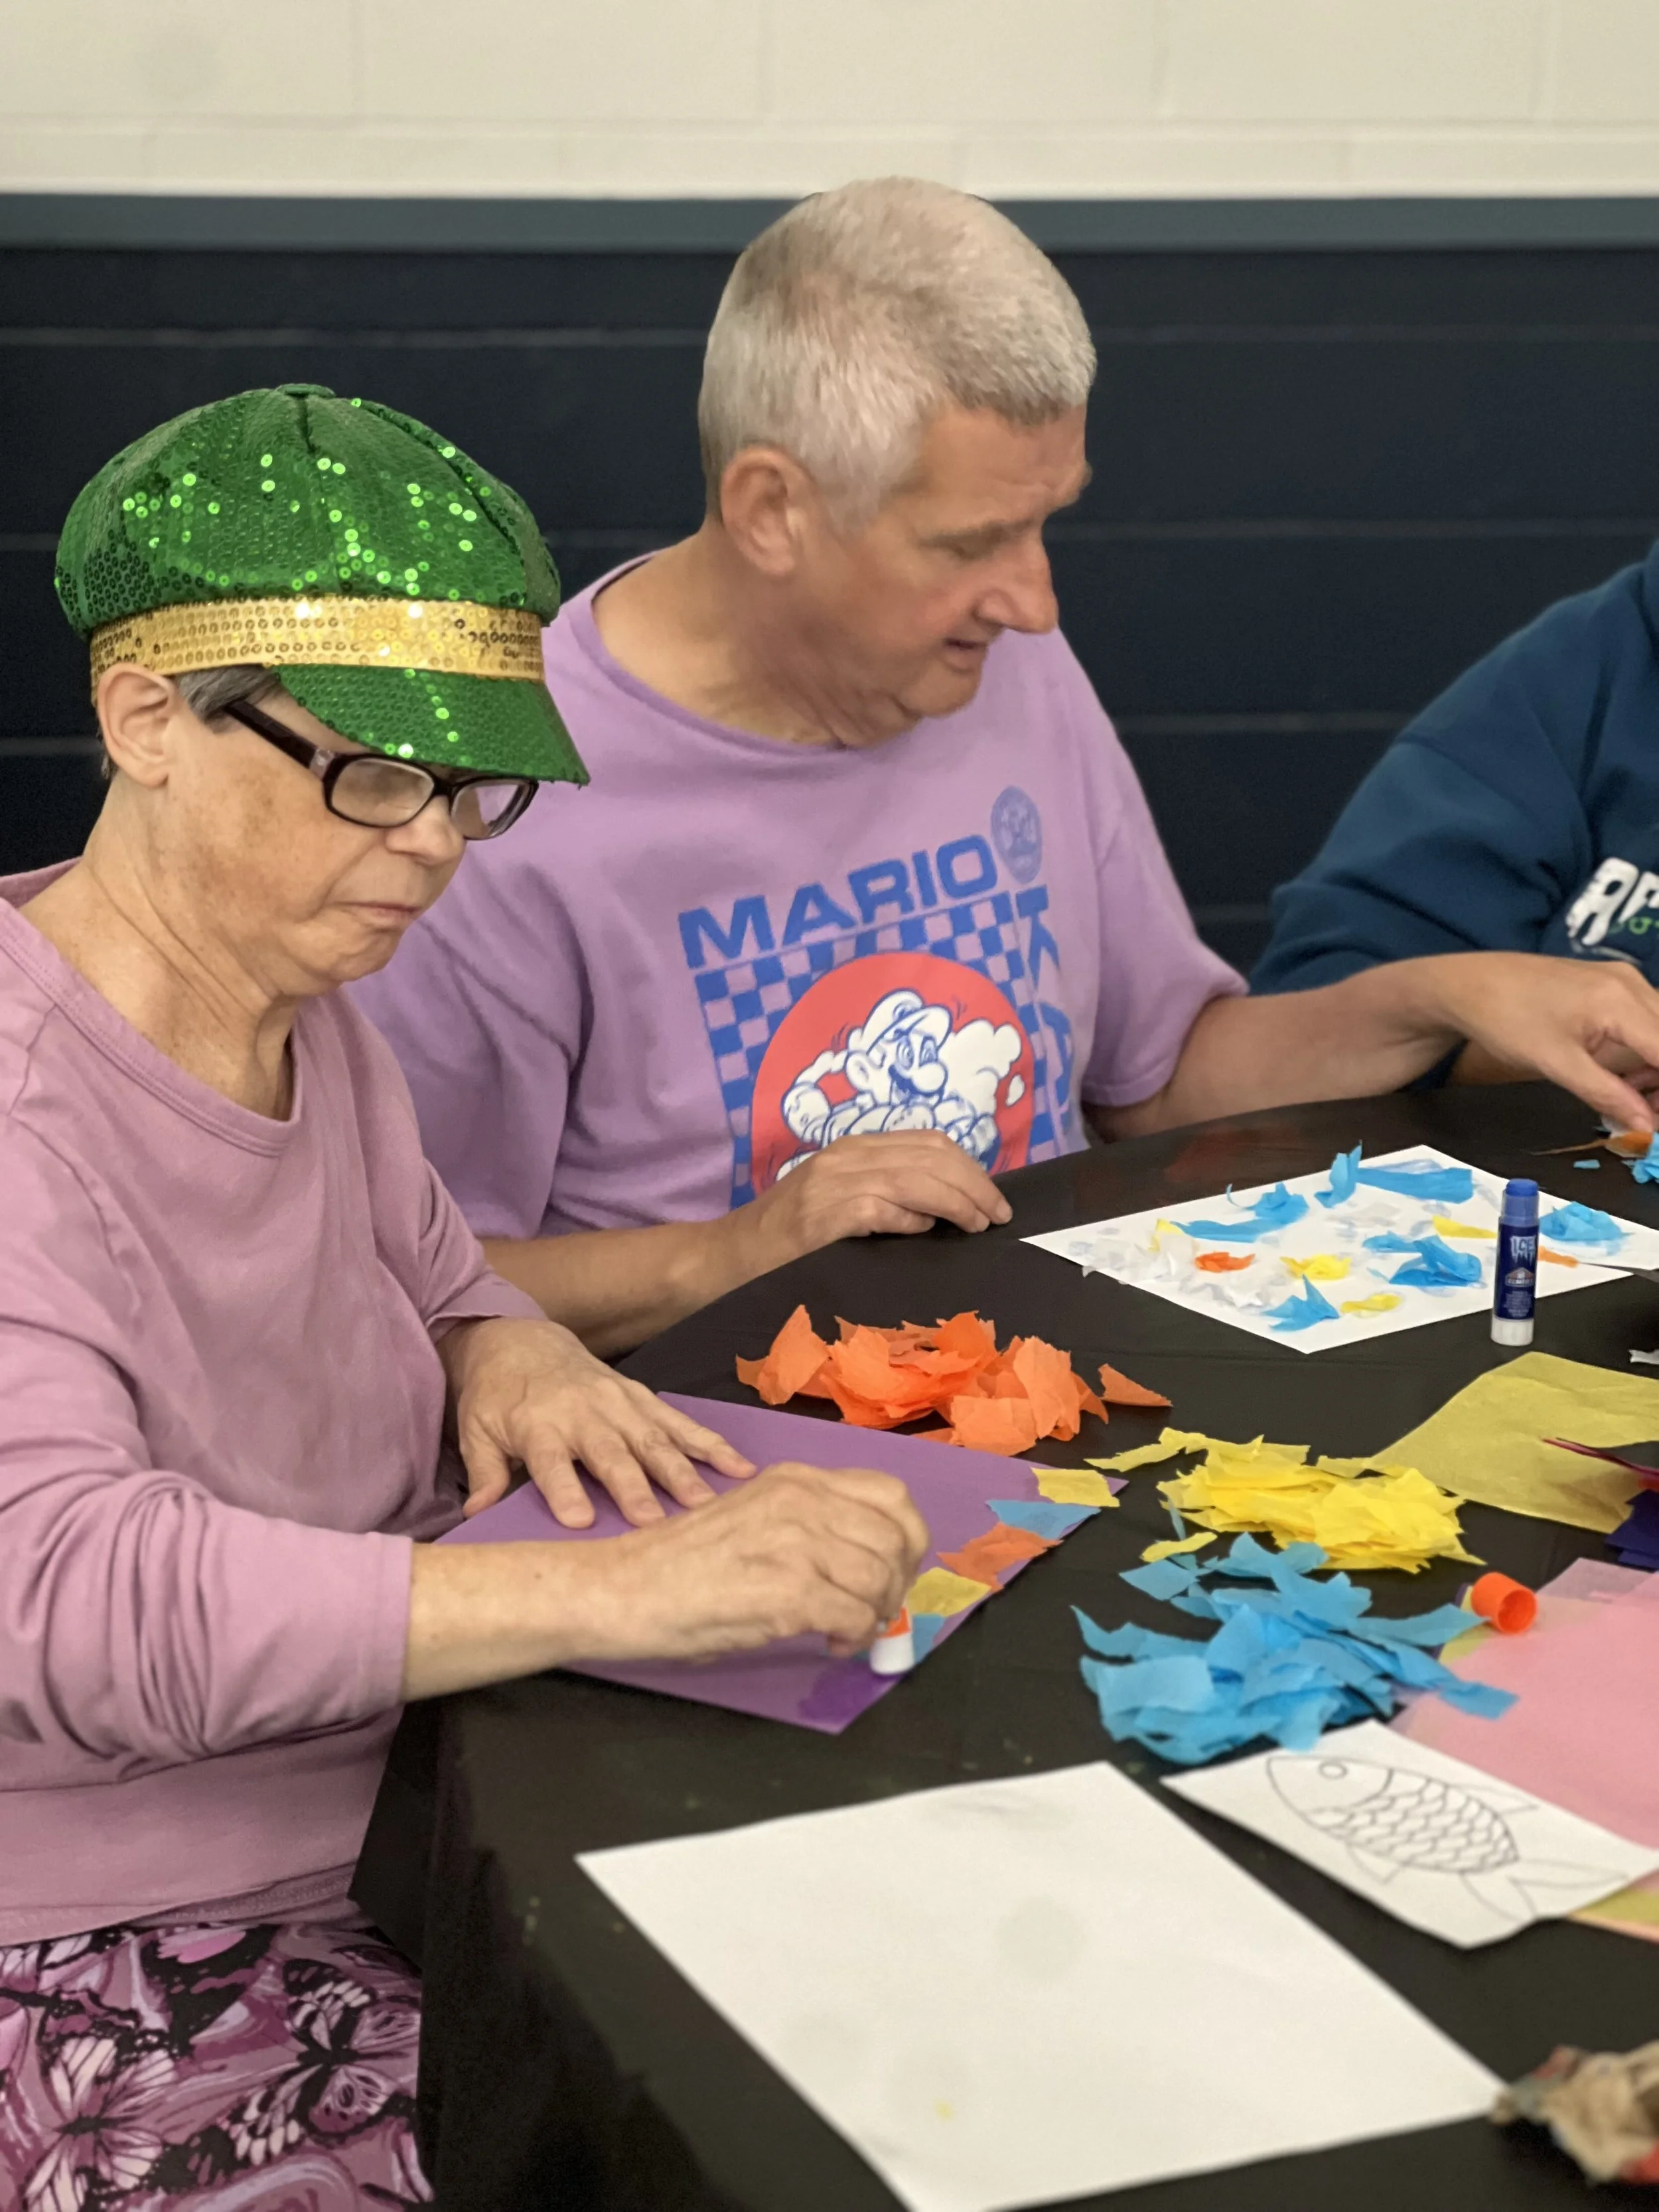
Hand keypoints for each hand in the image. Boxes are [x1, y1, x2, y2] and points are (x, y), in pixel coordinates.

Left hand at [442, 1316, 754, 1528]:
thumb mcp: (476, 1432)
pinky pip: (681, 1423)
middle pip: (612, 1453)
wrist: (521, 1341)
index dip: (564, 1489)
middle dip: (635, 1487)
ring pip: (655, 1439)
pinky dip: (711, 1444)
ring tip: (707, 1503)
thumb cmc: (497, 1398)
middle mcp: (583, 1412)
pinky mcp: (642, 1398)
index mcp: (538, 1424)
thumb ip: (484, 1474)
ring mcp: (619, 1403)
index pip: (551, 1460)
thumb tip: (478, 1515)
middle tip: (655, 1524)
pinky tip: (739, 1467)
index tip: (579, 1521)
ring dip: (682, 1471)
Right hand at [563, 1460, 930, 1662]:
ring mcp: (796, 1542)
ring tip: (844, 1630)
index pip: (892, 1495)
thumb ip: (808, 1525)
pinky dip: (853, 1638)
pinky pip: (856, 1616)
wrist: (620, 1588)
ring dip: (876, 1614)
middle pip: (896, 1539)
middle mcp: (802, 1500)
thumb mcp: (753, 1518)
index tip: (892, 1570)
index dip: (906, 1539)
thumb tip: (865, 1560)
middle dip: (896, 1583)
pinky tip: (828, 1643)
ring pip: (882, 1579)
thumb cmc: (678, 1565)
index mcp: (795, 1479)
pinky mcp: (787, 1591)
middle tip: (872, 1610)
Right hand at [730, 1131, 1011, 1276]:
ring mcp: (833, 1183)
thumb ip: (887, 1195)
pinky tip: (926, 1232)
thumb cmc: (788, 1240)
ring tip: (977, 1225)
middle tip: (998, 1215)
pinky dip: (912, 1219)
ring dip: (956, 1202)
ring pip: (915, 1179)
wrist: (729, 1257)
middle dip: (974, 1185)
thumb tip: (945, 1211)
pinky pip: (883, 1208)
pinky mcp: (823, 1215)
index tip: (993, 1199)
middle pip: (931, 1156)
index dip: (970, 1167)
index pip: (928, 1142)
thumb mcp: (841, 1202)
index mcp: (854, 1148)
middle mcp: (847, 1156)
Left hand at [1429, 953, 1658, 1133]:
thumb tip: (1646, 1126)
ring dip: (1656, 1069)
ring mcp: (1622, 979)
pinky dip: (1643, 1052)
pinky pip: (1646, 1021)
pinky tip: (1619, 1076)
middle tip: (1646, 1117)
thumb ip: (1605, 1094)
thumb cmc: (1504, 1019)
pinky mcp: (1612, 984)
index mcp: (1619, 1000)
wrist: (1469, 984)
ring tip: (1627, 1097)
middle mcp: (1630, 983)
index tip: (1656, 1120)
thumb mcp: (1554, 1064)